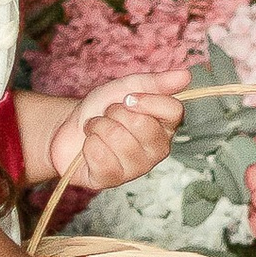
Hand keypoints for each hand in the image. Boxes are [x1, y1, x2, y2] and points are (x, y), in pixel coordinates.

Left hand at [49, 74, 184, 193]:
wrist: (69, 129)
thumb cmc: (102, 108)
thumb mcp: (128, 87)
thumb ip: (157, 82)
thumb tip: (187, 76)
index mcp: (165, 126)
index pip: (174, 111)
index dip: (148, 101)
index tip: (128, 98)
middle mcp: (156, 149)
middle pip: (143, 125)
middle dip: (116, 114)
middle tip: (108, 115)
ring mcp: (136, 168)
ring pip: (119, 140)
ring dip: (99, 127)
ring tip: (95, 129)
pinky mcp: (112, 180)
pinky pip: (102, 158)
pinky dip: (89, 145)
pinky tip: (89, 146)